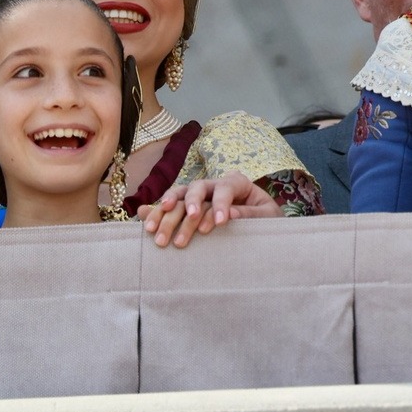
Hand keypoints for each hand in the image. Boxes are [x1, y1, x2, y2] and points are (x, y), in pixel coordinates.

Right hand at [142, 171, 282, 247]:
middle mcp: (215, 186)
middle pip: (198, 187)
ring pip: (179, 196)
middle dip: (191, 203)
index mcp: (237, 183)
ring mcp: (199, 197)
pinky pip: (168, 207)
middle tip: (189, 220)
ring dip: (166, 211)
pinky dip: (155, 212)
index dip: (222, 203)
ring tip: (155, 229)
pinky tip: (143, 217)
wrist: (264, 229)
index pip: (226, 187)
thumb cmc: (268, 221)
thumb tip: (229, 212)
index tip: (221, 222)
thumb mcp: (268, 217)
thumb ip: (250, 214)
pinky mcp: (187, 209)